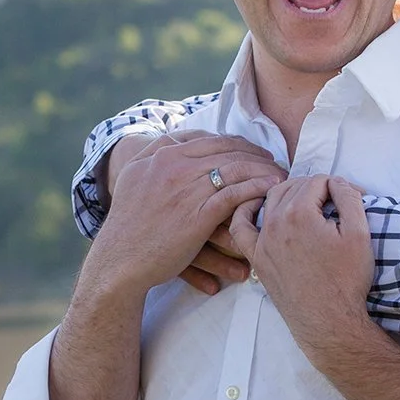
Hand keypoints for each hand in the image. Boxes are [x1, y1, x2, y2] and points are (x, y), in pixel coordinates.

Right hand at [86, 134, 282, 301]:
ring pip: (235, 168)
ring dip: (263, 170)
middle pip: (227, 150)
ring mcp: (185, 189)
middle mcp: (173, 166)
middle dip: (256, 155)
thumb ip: (151, 156)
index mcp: (160, 155)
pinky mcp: (196, 215)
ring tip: (281, 178)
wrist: (119, 260)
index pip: (210, 140)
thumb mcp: (133, 180)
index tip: (255, 152)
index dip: (238, 144)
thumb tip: (172, 141)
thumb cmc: (128, 226)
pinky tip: (270, 193)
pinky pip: (235, 194)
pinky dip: (257, 189)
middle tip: (276, 164)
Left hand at [228, 175, 373, 340]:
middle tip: (336, 201)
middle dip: (316, 188)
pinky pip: (241, 227)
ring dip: (289, 193)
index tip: (352, 198)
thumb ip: (348, 197)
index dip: (339, 186)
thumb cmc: (346, 280)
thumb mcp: (359, 233)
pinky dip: (246, 211)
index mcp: (299, 213)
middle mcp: (275, 223)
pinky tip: (255, 205)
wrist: (329, 321)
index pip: (318, 181)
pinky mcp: (257, 258)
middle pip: (294, 186)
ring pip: (270, 200)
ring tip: (309, 201)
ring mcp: (262, 241)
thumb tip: (337, 182)